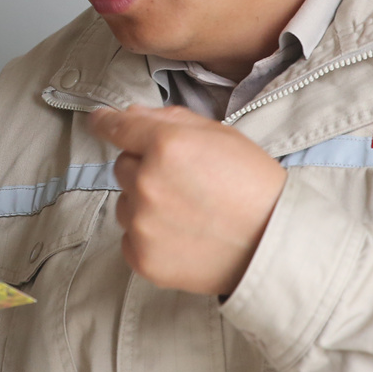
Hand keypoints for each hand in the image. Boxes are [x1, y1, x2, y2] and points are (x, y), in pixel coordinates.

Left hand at [89, 104, 287, 296]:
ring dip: (145, 203)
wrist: (274, 245)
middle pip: (122, 165)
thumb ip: (171, 120)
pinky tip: (182, 235)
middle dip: (144, 168)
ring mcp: (142, 224)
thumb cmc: (254, 186)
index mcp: (167, 145)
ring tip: (187, 212)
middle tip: (183, 182)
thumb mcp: (221, 135)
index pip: (117, 127)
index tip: (98, 120)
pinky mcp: (142, 258)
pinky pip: (129, 237)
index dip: (105, 122)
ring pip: (125, 202)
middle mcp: (147, 183)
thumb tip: (130, 114)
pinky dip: (148, 235)